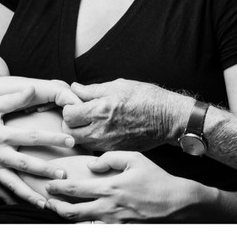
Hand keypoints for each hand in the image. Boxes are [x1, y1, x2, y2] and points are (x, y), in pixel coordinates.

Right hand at [0, 85, 79, 208]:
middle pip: (25, 164)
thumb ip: (13, 99)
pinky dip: (15, 201)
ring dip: (31, 194)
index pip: (30, 137)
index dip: (51, 138)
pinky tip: (27, 206)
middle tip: (64, 175)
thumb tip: (32, 88)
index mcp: (0, 135)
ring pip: (13, 184)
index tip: (70, 140)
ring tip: (47, 202)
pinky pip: (2, 193)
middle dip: (45, 170)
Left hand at [44, 151, 196, 222]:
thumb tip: (90, 165)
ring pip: (82, 225)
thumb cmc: (156, 179)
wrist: (177, 203)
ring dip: (67, 218)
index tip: (48, 184)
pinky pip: (98, 231)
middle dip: (54, 207)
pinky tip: (81, 222)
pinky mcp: (122, 232)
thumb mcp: (135, 159)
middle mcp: (109, 208)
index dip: (57, 188)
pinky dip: (86, 227)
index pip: (74, 189)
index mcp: (110, 188)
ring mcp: (114, 223)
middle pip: (72, 213)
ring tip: (59, 211)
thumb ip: (110, 158)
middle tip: (46, 201)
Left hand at [60, 79, 189, 151]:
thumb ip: (92, 90)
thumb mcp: (119, 86)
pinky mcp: (116, 151)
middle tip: (79, 115)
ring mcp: (108, 143)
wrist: (168, 118)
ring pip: (80, 143)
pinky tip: (101, 131)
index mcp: (100, 110)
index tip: (76, 103)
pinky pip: (94, 149)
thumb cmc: (146, 98)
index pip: (68, 115)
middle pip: (69, 133)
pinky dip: (92, 142)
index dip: (68, 107)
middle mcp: (101, 130)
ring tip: (90, 123)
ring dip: (80, 133)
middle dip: (70, 123)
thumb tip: (75, 88)